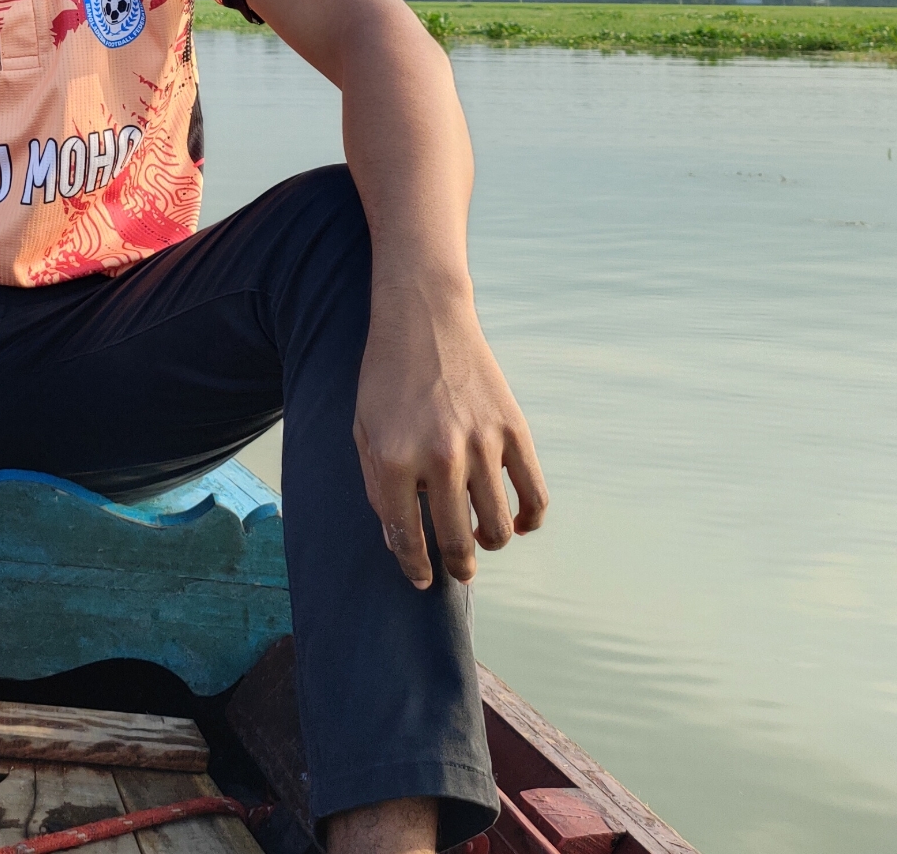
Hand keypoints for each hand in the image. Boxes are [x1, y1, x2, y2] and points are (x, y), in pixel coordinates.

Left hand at [353, 278, 547, 587]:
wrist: (424, 317)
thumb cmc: (386, 376)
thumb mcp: (364, 429)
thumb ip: (377, 487)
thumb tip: (400, 540)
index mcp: (393, 459)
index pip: (406, 538)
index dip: (414, 567)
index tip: (420, 580)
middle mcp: (438, 457)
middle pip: (456, 541)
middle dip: (456, 568)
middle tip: (458, 572)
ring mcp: (481, 444)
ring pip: (496, 526)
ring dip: (488, 544)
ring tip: (479, 540)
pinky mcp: (513, 431)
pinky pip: (533, 495)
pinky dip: (528, 520)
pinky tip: (515, 522)